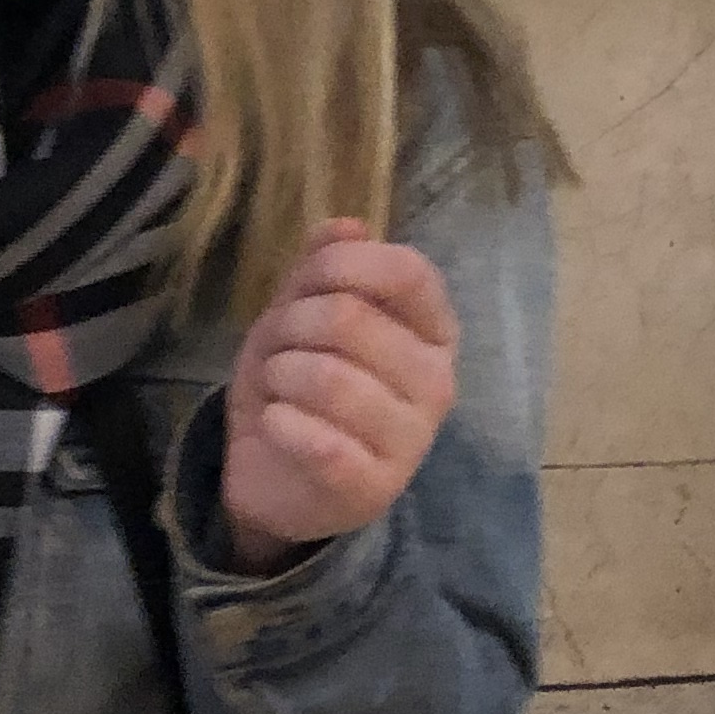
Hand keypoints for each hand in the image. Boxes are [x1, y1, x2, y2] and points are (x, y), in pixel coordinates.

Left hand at [221, 223, 458, 571]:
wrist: (277, 478)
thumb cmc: (300, 385)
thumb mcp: (302, 314)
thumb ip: (324, 267)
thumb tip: (349, 225)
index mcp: (434, 332)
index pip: (410, 272)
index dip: (345, 265)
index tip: (305, 284)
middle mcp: (437, 383)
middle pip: (351, 318)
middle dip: (291, 325)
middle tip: (277, 349)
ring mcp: (411, 441)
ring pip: (329, 377)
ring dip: (280, 373)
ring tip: (277, 387)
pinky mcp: (374, 488)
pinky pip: (318, 440)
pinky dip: (280, 422)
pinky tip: (277, 424)